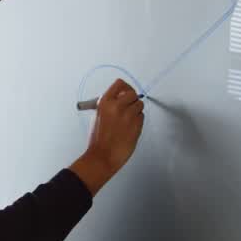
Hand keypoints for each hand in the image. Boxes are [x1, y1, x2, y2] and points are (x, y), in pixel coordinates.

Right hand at [70, 78, 144, 194]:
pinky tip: (129, 128)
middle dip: (132, 100)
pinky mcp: (137, 125)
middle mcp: (117, 106)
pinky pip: (142, 117)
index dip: (125, 88)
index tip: (125, 92)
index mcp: (105, 102)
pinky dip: (138, 121)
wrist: (102, 156)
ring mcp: (128, 115)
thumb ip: (109, 105)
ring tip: (127, 121)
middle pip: (133, 93)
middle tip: (128, 108)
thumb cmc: (99, 139)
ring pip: (140, 104)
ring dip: (135, 111)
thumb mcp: (98, 116)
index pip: (120, 84)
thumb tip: (121, 98)